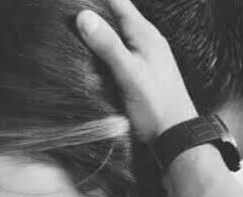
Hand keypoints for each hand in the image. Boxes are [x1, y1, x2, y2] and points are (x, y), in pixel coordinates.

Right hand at [76, 0, 197, 142]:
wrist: (175, 137)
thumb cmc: (156, 106)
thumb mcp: (129, 74)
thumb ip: (108, 45)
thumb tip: (83, 16)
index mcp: (146, 34)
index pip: (117, 2)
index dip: (95, 0)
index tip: (72, 3)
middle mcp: (147, 42)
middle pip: (116, 19)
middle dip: (94, 17)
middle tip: (67, 19)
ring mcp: (146, 59)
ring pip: (118, 39)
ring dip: (100, 38)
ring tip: (75, 38)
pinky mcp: (143, 76)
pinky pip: (121, 57)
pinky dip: (106, 57)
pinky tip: (94, 64)